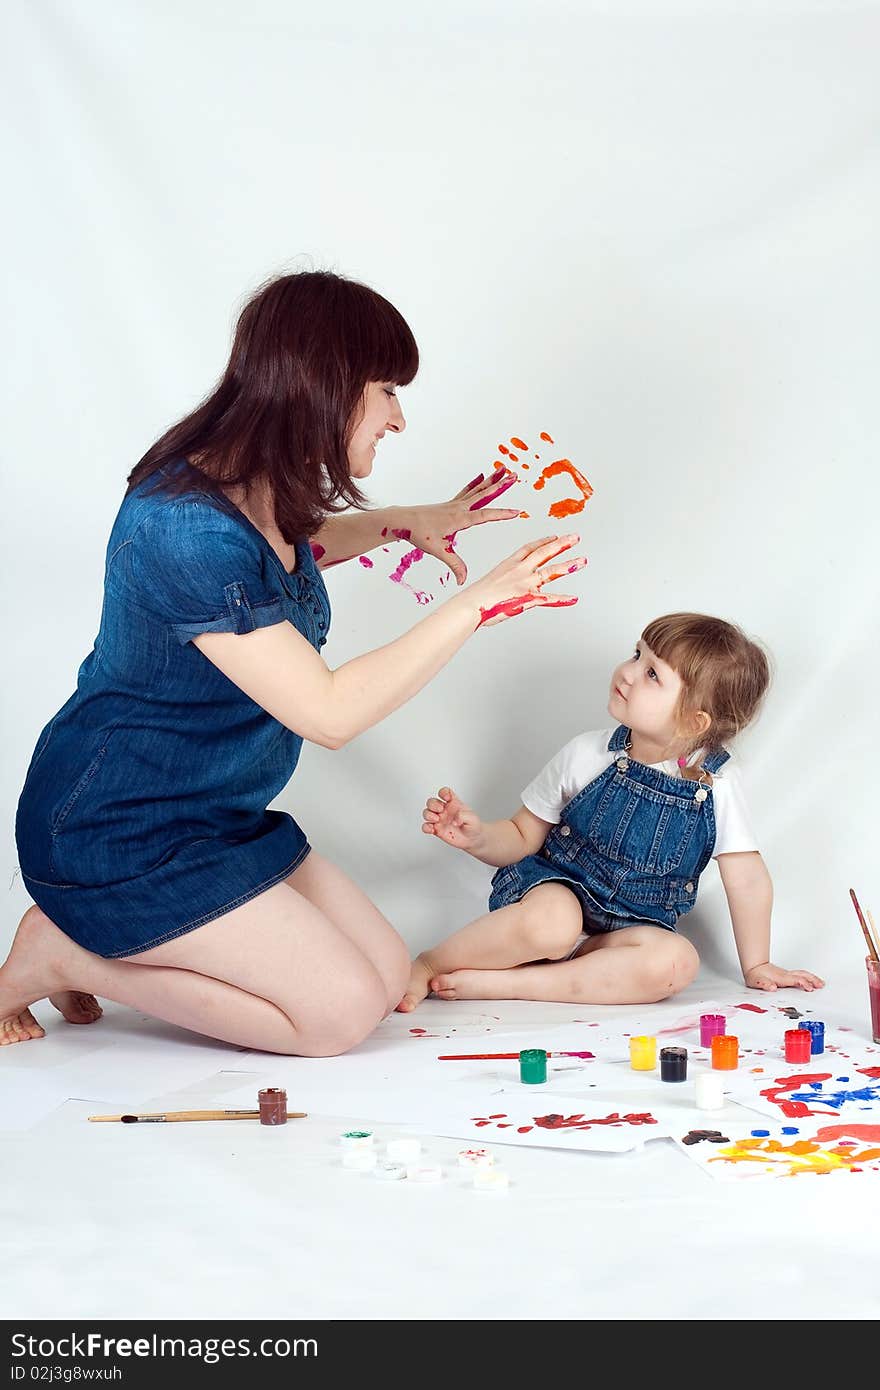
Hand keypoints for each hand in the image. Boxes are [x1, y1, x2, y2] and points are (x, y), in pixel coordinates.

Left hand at [391, 468, 520, 583]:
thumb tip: (463, 581)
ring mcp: (455, 504)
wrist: (403, 521)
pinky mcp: (450, 505)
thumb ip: (454, 565)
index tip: (517, 512)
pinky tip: (481, 476)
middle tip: (514, 476)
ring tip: (503, 469)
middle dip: (501, 485)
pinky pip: (467, 491)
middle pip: (484, 494)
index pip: (485, 515)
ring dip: (492, 480)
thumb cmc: (419, 533)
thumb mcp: (438, 551)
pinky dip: (475, 483)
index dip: (501, 514)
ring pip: (478, 490)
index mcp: (459, 519)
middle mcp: (459, 508)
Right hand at [422, 787, 484, 851]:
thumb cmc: (473, 825)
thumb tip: (454, 819)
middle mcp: (444, 810)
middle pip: (432, 801)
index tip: (447, 798)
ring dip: (428, 815)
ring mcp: (439, 820)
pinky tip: (432, 829)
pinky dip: (426, 827)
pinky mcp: (436, 830)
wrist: (473, 839)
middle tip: (441, 810)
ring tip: (437, 819)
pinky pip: (426, 827)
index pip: (445, 792)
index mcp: (453, 803)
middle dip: (433, 804)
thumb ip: (463, 815)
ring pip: (427, 813)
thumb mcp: (473, 818)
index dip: (443, 793)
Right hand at [464, 533, 586, 627]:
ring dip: (568, 565)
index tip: (553, 536)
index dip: (543, 541)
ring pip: (551, 571)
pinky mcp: (528, 597)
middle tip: (575, 537)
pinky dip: (562, 599)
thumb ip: (501, 585)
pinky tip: (573, 599)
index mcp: (509, 565)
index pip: (529, 548)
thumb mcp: (488, 584)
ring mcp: (525, 583)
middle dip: (561, 544)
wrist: (471, 605)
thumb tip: (502, 591)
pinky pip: (549, 598)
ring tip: (582, 561)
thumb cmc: (476, 599)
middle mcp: (519, 570)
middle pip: (544, 553)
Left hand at [744, 962, 825, 991]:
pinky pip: (801, 975)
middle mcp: (786, 975)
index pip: (795, 980)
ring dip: (812, 978)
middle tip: (821, 985)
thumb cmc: (756, 975)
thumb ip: (764, 984)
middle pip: (802, 975)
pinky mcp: (787, 975)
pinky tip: (812, 981)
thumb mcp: (756, 981)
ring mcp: (787, 974)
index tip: (810, 988)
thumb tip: (772, 987)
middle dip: (812, 980)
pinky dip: (808, 977)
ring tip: (820, 984)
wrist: (754, 967)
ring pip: (802, 974)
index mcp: (781, 978)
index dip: (803, 983)